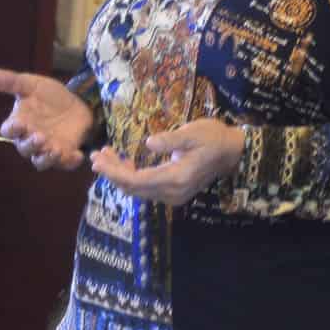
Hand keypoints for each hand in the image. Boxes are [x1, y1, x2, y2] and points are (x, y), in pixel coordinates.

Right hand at [0, 66, 93, 170]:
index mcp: (19, 124)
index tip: (20, 123)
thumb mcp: (33, 85)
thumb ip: (12, 82)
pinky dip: (70, 162)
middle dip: (32, 145)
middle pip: (25, 149)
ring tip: (56, 149)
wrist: (78, 101)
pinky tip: (77, 155)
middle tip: (41, 137)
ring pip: (41, 161)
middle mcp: (30, 140)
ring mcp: (48, 148)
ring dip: (47, 158)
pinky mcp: (66, 152)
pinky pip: (65, 163)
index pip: (9, 130)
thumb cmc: (50, 96)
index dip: (13, 129)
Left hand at [91, 117, 244, 205]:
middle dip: (112, 172)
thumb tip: (149, 143)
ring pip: (137, 190)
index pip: (136, 180)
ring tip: (107, 156)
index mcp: (176, 178)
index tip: (97, 160)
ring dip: (120, 175)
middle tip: (97, 154)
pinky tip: (126, 163)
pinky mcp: (173, 194)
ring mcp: (173, 196)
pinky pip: (145, 190)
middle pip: (133, 187)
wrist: (233, 152)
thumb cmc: (214, 138)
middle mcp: (172, 193)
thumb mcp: (194, 132)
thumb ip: (172, 139)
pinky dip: (131, 178)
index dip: (113, 172)